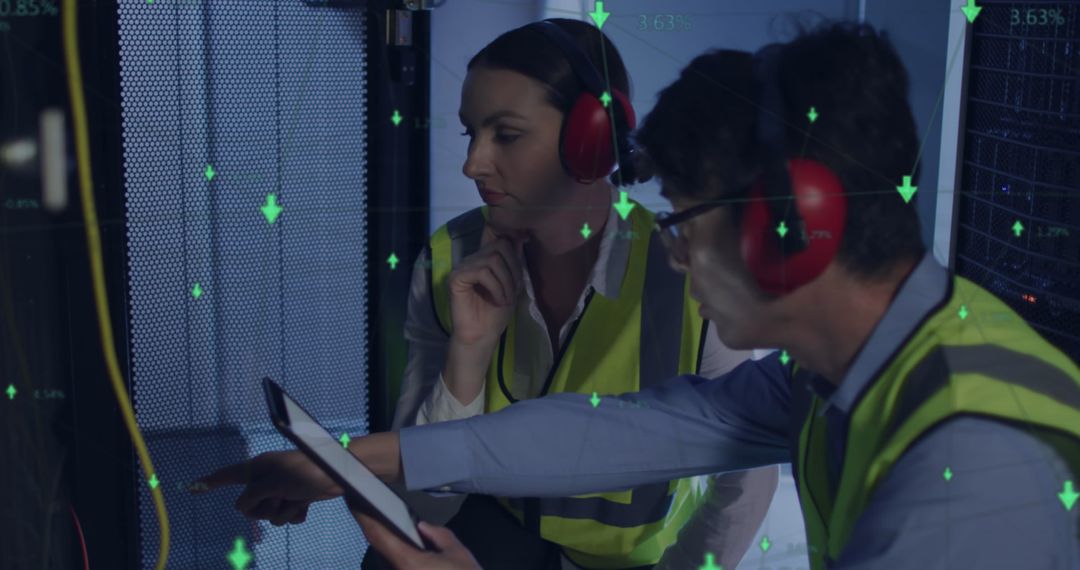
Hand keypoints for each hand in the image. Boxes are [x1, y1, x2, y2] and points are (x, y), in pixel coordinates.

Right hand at [191, 450, 343, 525]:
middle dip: (265, 508)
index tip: (191, 488)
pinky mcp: (297, 498)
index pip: (227, 476)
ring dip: (284, 511)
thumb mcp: (272, 483)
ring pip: (270, 516)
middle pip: (250, 507)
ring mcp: (281, 490)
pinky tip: (306, 504)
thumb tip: (242, 508)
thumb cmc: (304, 471)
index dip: (209, 482)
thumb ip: (251, 496)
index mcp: (257, 468)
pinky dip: (295, 513)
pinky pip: (287, 517)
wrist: (337, 474)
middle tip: (282, 494)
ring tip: (297, 496)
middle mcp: (266, 479)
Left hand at [350, 508, 480, 569]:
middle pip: (378, 547)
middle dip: (372, 526)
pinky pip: (395, 564)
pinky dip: (394, 553)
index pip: (378, 536)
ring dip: (384, 541)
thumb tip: (421, 527)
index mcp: (408, 562)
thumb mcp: (457, 552)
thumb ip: (438, 535)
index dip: (364, 518)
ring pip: (386, 558)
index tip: (354, 501)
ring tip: (382, 521)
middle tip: (365, 505)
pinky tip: (401, 542)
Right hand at [447, 224, 527, 345]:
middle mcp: (472, 259)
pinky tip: (498, 300)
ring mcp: (462, 267)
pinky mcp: (456, 278)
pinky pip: (482, 272)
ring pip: (493, 259)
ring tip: (507, 299)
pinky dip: (496, 287)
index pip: (494, 233)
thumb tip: (521, 236)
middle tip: (515, 290)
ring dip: (506, 281)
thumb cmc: (496, 313)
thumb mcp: (511, 284)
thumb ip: (513, 261)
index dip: (510, 233)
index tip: (525, 240)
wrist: (482, 336)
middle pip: (499, 245)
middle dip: (514, 267)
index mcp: (484, 258)